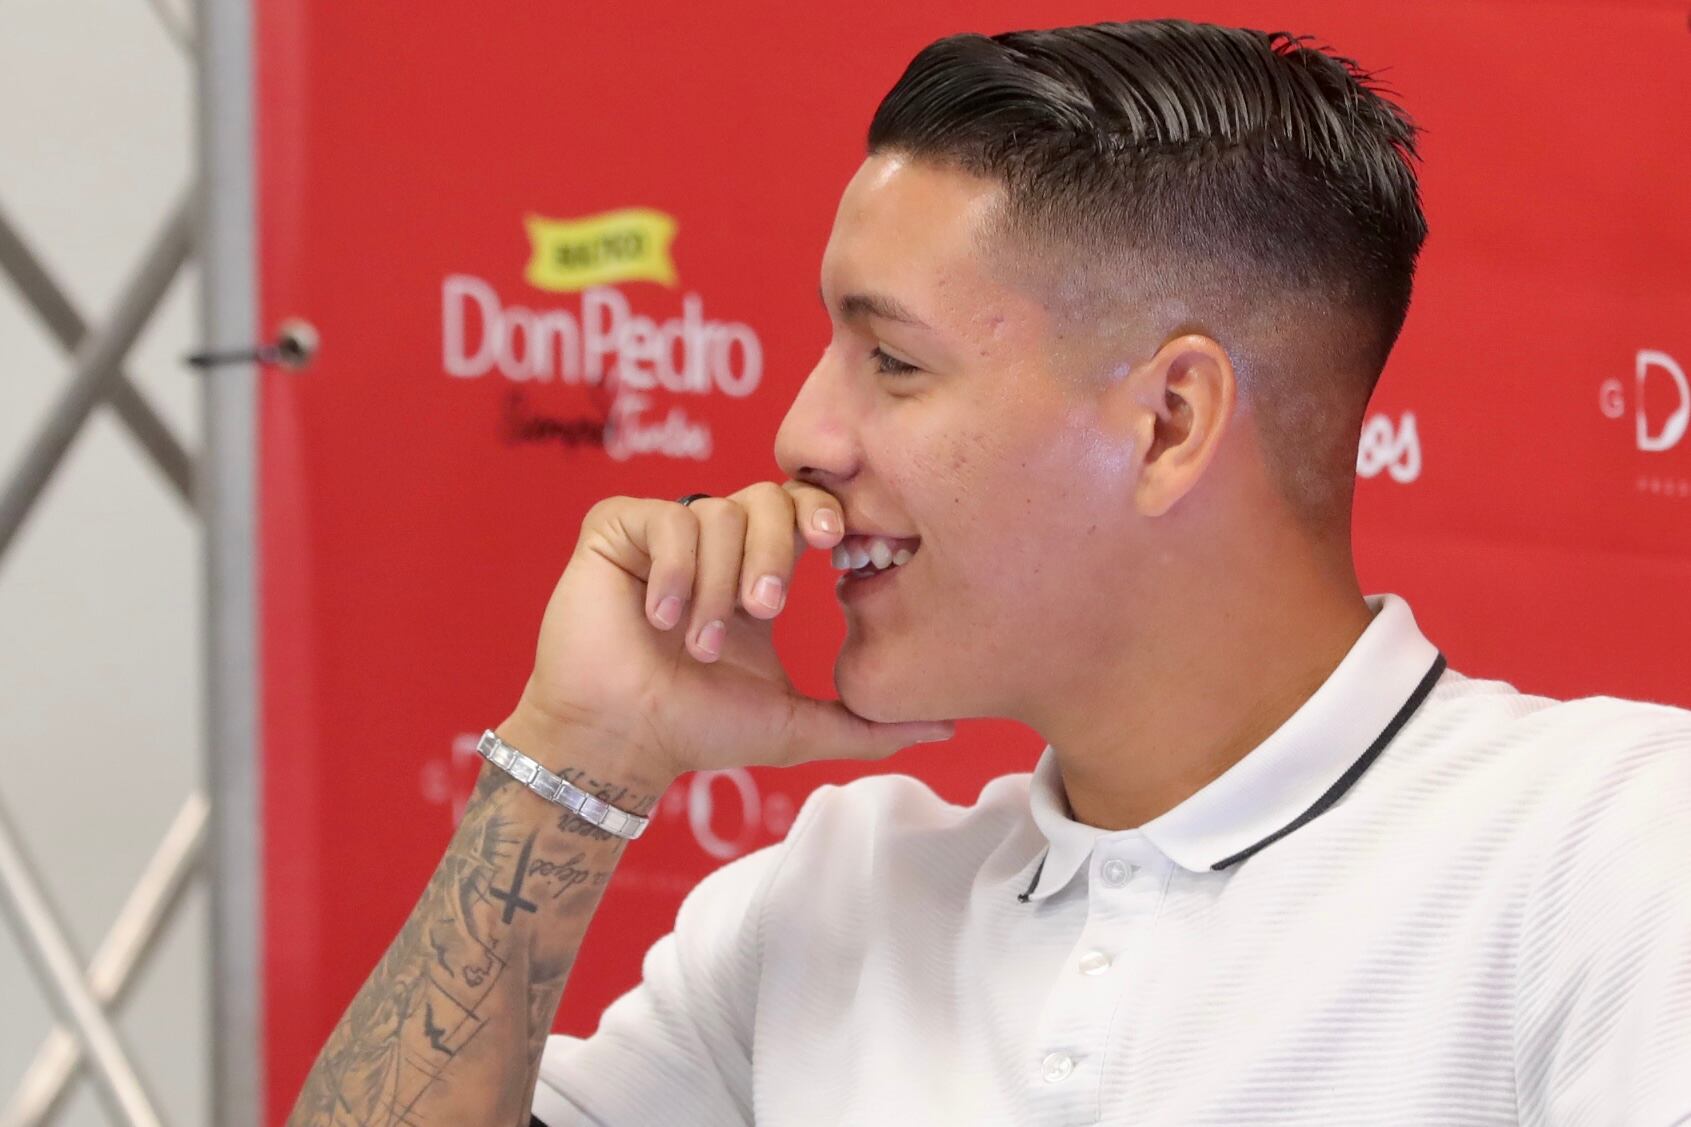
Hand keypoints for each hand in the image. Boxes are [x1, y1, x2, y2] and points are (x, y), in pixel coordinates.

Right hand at [511, 482, 953, 784]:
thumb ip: (870, 724)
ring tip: (698, 641)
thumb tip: (947, 724)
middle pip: (767, 499)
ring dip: (716, 584)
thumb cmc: (699, 732)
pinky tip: (658, 617)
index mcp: (754, 573)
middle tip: (765, 610)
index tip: (836, 547)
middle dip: (774, 553)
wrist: (618, 742)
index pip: (802, 512)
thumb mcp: (797, 725)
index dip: (822, 516)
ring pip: (717, 513)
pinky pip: (665, 517)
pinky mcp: (617, 530)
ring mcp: (663, 535)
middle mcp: (712, 546)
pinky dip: (672, 569)